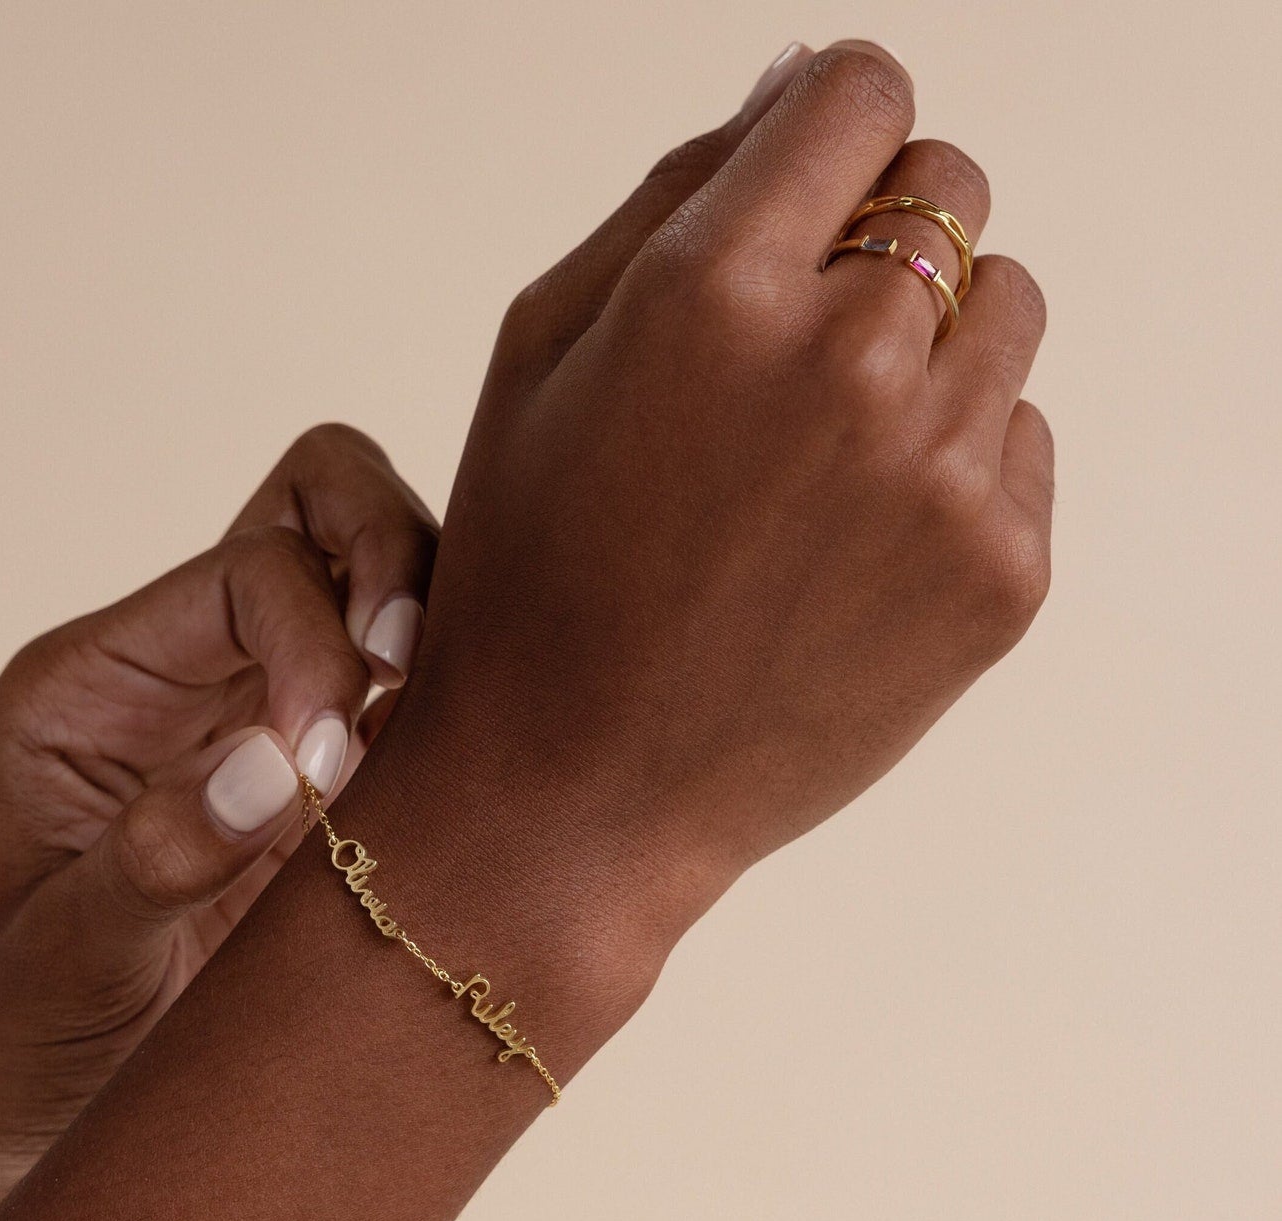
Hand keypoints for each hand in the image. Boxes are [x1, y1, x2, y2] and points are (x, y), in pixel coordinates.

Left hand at [0, 424, 436, 1173]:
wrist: (32, 1118)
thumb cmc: (13, 1040)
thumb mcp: (52, 965)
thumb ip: (150, 860)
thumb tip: (276, 770)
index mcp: (97, 686)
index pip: (242, 572)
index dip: (310, 640)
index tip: (328, 768)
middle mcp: (186, 672)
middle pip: (319, 505)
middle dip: (391, 556)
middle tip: (411, 669)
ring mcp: (266, 717)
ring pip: (387, 580)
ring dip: (440, 630)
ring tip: (458, 737)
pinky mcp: (334, 782)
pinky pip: (419, 694)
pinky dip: (462, 712)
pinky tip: (472, 790)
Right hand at [383, 40, 1050, 978]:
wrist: (575, 797)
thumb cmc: (532, 579)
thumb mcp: (536, 360)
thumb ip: (673, 195)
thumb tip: (797, 93)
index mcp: (713, 290)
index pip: (860, 93)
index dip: (829, 131)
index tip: (807, 187)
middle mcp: (848, 363)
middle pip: (951, 191)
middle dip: (879, 240)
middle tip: (791, 355)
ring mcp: (939, 476)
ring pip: (1005, 310)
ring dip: (925, 350)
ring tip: (814, 463)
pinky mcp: (1000, 574)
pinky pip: (1018, 441)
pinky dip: (950, 467)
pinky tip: (846, 546)